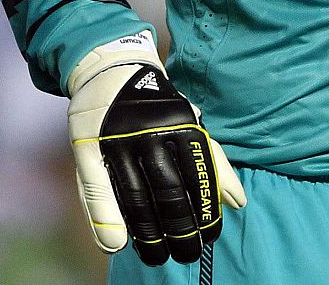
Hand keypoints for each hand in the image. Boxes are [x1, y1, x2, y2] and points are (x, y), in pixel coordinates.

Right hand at [66, 31, 246, 264]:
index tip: (211, 236)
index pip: (199, 174)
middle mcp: (150, 131)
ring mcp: (118, 139)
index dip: (206, 208)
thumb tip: (239, 202)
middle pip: (168, 189)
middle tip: (188, 254)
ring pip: (135, 195)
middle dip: (181, 228)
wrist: (111, 72)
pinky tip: (118, 245)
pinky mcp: (90, 148)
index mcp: (182, 123)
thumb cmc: (161, 108)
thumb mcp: (191, 124)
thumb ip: (214, 161)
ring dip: (148, 232)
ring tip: (159, 257)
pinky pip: (99, 188)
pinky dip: (107, 218)